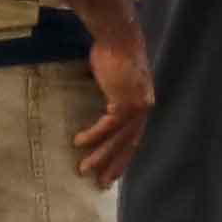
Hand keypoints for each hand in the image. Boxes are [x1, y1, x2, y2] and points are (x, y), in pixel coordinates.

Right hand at [73, 36, 153, 185]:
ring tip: (84, 170)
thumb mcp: (115, 78)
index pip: (134, 136)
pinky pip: (106, 127)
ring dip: (100, 156)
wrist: (119, 37)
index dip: (123, 155)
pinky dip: (92, 136)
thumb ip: (112, 92)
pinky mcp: (123, 103)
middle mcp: (143, 109)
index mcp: (143, 104)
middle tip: (101, 184)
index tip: (113, 171)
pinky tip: (78, 143)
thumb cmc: (115, 52)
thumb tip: (99, 95)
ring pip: (116, 140)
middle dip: (114, 165)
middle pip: (128, 144)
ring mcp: (135, 107)